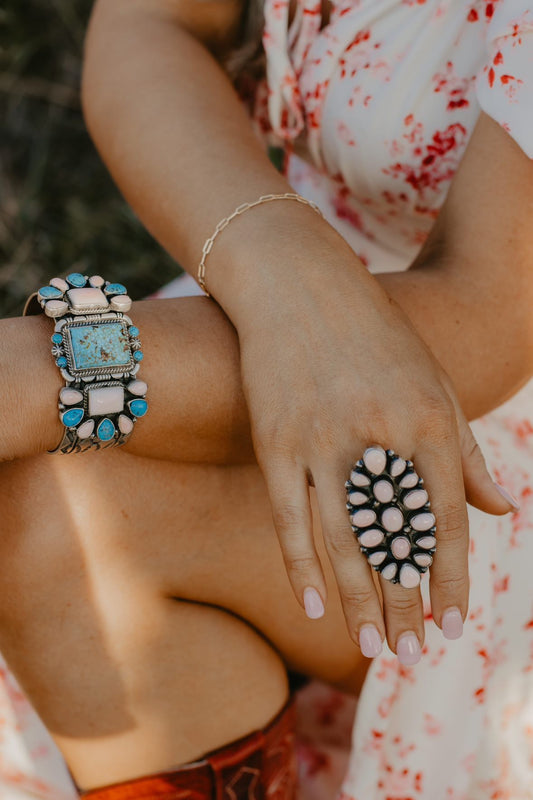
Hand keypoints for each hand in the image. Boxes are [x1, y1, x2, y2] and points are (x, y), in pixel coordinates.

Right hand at [210, 203, 515, 658]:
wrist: (300, 287)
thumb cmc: (375, 339)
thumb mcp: (435, 385)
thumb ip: (467, 454)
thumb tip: (504, 510)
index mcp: (429, 421)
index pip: (446, 520)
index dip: (451, 579)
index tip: (451, 627)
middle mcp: (379, 436)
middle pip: (395, 540)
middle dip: (405, 603)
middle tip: (408, 653)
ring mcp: (322, 440)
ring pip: (343, 539)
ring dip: (359, 599)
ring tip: (371, 646)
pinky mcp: (276, 442)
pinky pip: (290, 517)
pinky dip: (302, 566)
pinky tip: (315, 607)